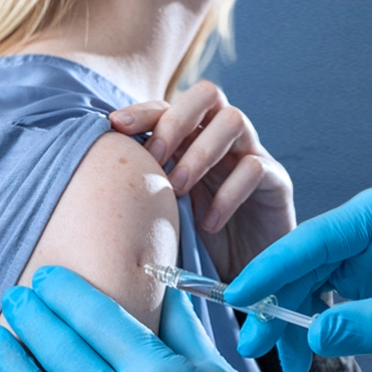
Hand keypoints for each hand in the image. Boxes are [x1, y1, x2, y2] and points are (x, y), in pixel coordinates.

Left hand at [110, 81, 296, 263]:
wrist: (246, 277)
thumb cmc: (198, 242)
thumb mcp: (166, 211)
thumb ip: (145, 187)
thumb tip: (94, 176)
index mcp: (193, 139)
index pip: (168, 105)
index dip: (143, 110)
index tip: (116, 126)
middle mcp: (224, 139)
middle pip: (207, 94)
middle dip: (176, 120)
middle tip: (155, 159)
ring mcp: (252, 155)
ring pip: (234, 120)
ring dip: (200, 152)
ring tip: (178, 190)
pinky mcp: (277, 181)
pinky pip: (254, 167)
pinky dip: (227, 194)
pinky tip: (208, 224)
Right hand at [224, 184, 371, 371]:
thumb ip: (366, 324)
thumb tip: (313, 338)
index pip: (312, 240)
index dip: (271, 269)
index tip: (238, 296)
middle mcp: (366, 230)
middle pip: (302, 266)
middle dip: (275, 306)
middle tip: (254, 344)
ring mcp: (364, 258)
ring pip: (307, 288)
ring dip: (290, 325)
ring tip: (286, 365)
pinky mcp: (367, 285)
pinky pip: (324, 305)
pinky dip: (312, 331)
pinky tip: (305, 355)